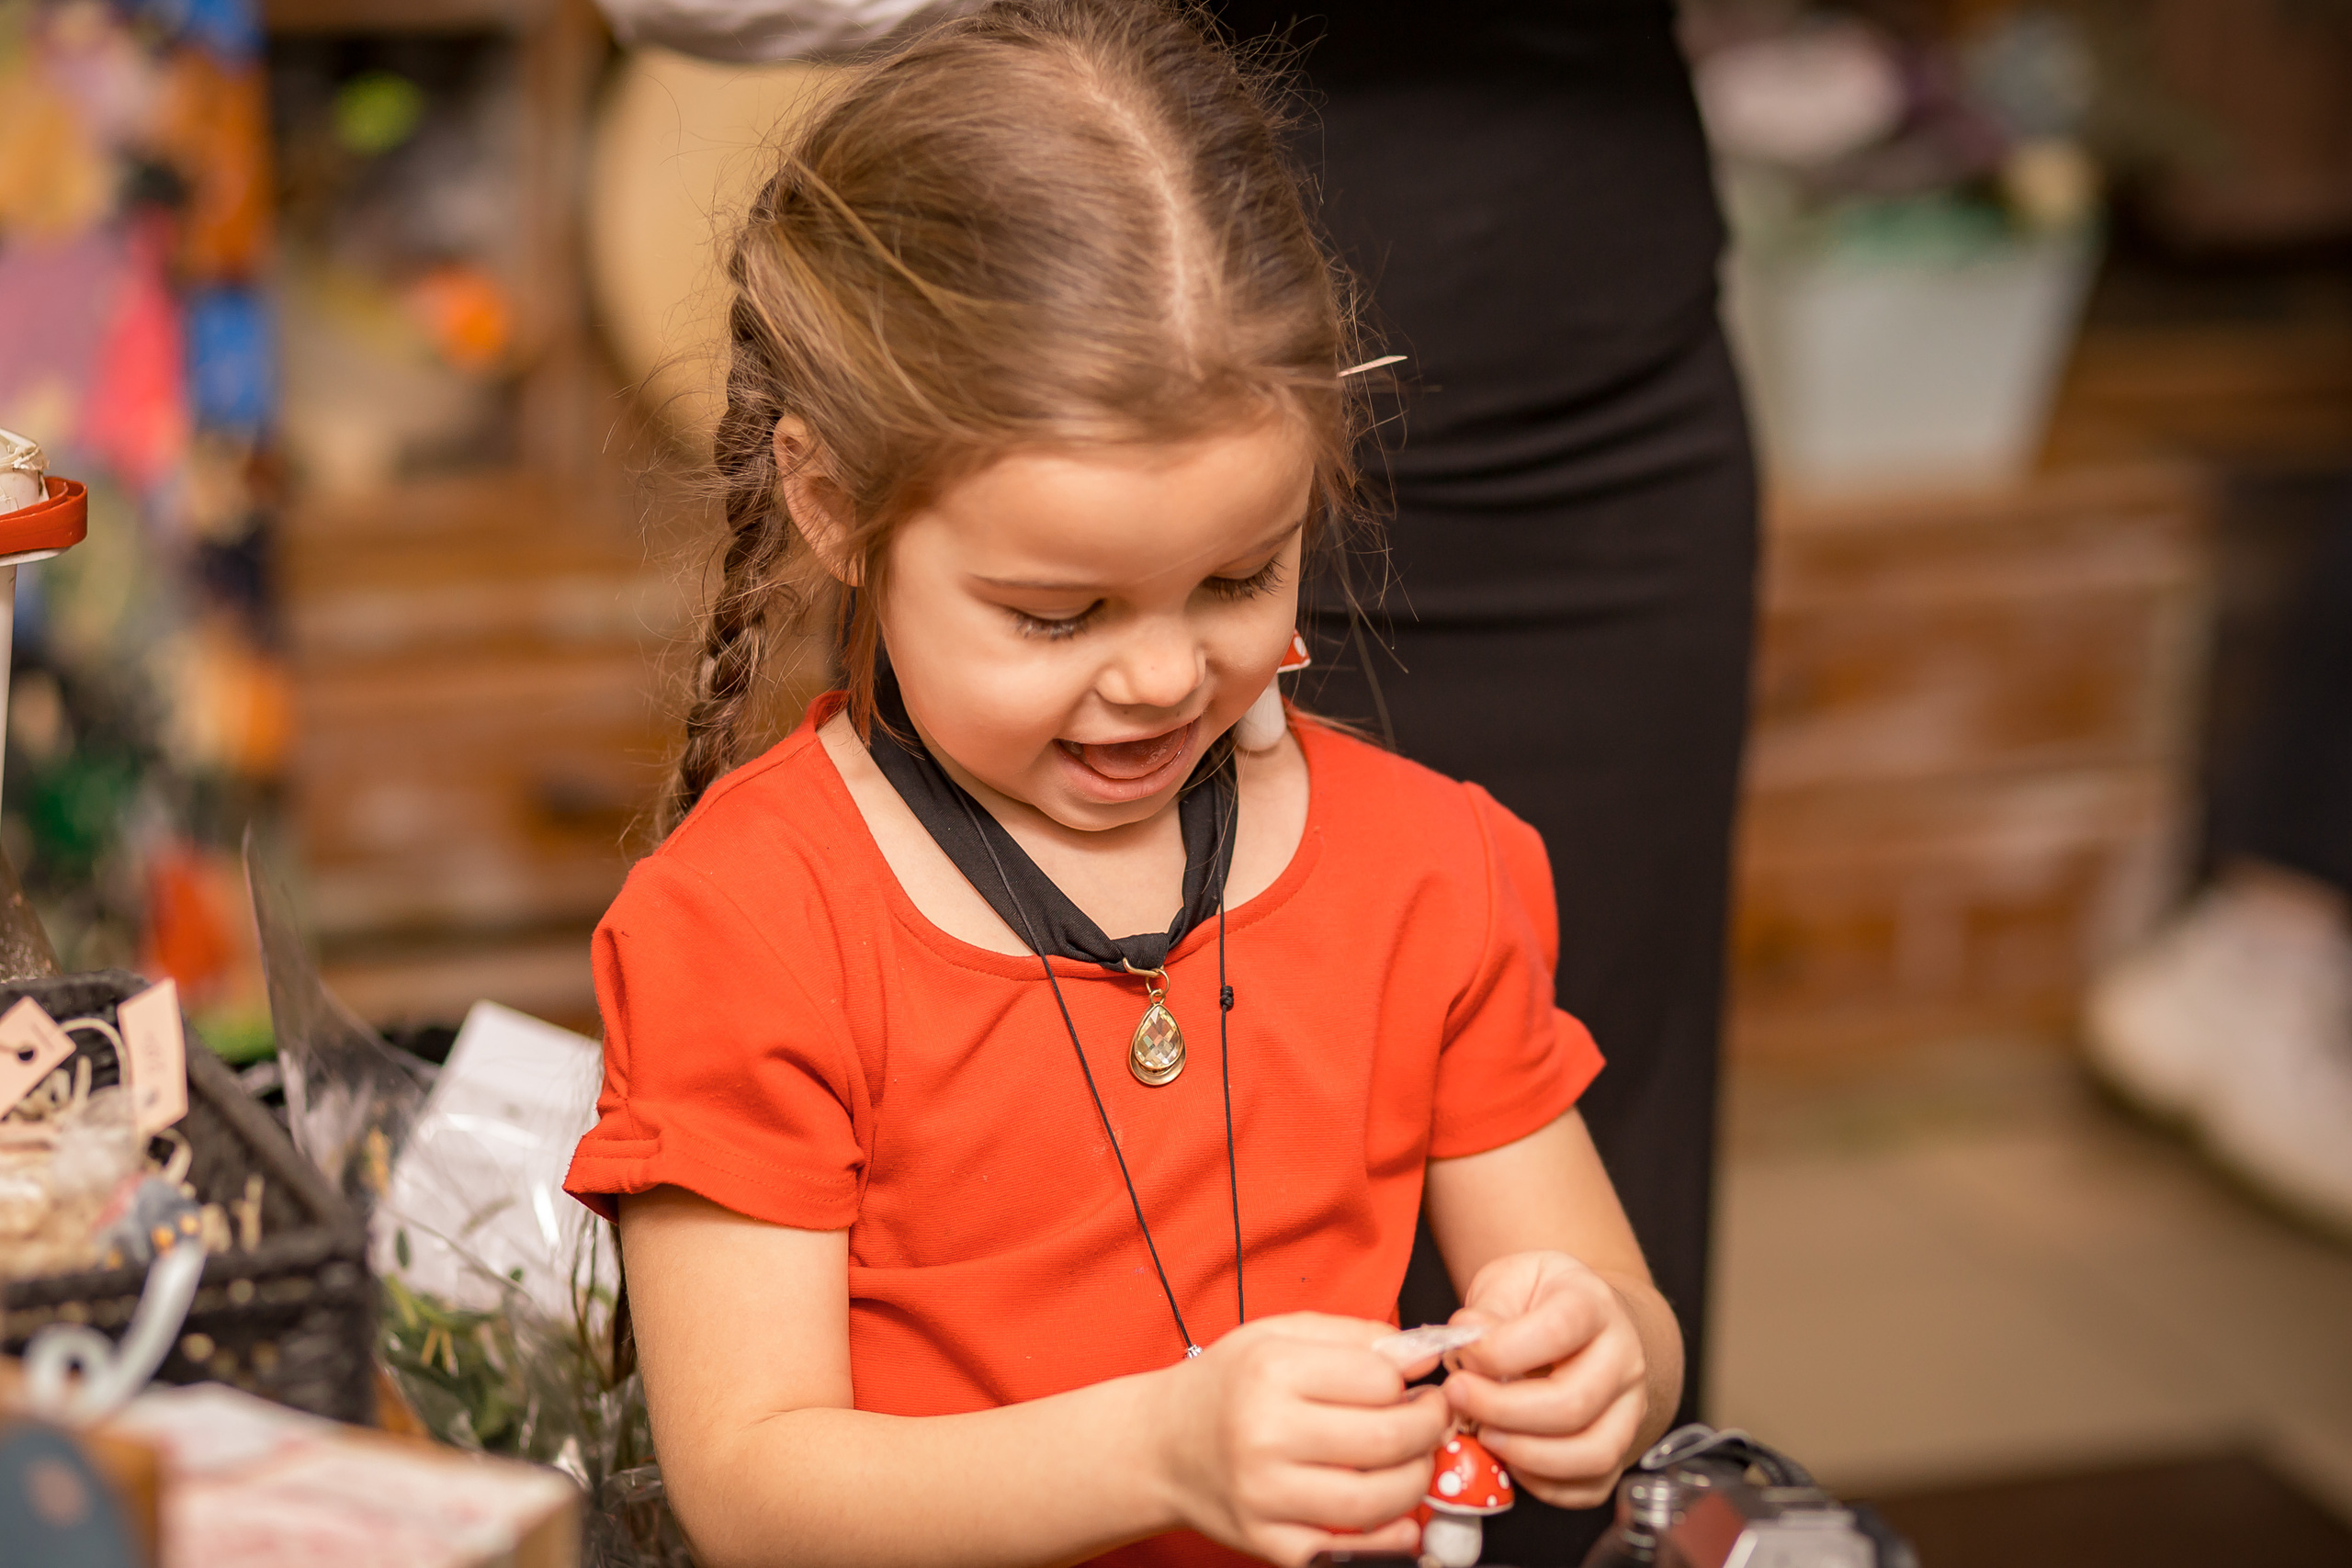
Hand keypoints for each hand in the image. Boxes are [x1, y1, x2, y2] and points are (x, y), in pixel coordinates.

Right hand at [1149, 1312, 1453, 1566]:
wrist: (1160, 1446)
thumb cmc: (1226, 1385)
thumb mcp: (1277, 1335)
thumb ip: (1355, 1336)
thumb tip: (1426, 1353)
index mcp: (1270, 1371)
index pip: (1379, 1379)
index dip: (1413, 1381)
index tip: (1418, 1384)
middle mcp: (1264, 1434)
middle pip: (1387, 1439)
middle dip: (1430, 1429)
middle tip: (1432, 1420)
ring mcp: (1265, 1496)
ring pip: (1376, 1500)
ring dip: (1417, 1481)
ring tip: (1414, 1462)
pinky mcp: (1267, 1543)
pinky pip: (1346, 1552)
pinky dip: (1389, 1540)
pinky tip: (1399, 1516)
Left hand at [1442, 1251, 1648, 1509]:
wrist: (1583, 1319)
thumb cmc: (1540, 1299)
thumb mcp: (1509, 1279)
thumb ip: (1487, 1309)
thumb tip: (1468, 1338)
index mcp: (1594, 1304)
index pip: (1558, 1331)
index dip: (1501, 1351)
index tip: (1463, 1356)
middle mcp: (1623, 1358)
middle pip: (1573, 1403)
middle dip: (1502, 1410)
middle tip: (1458, 1398)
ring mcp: (1629, 1407)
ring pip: (1591, 1453)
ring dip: (1525, 1454)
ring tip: (1483, 1433)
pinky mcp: (1621, 1447)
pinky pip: (1591, 1485)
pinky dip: (1544, 1483)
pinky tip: (1510, 1457)